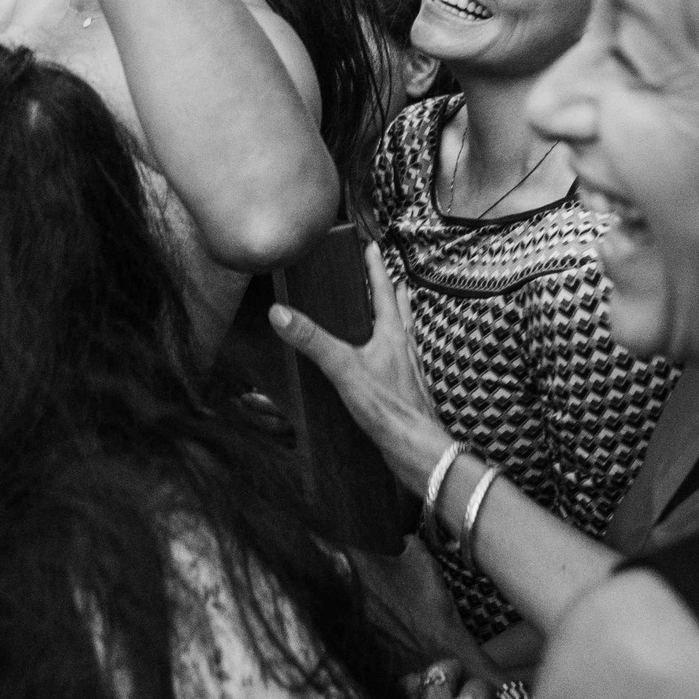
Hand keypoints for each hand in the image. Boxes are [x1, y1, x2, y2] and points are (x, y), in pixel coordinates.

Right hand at [271, 242, 452, 492]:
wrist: (417, 450)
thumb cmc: (389, 408)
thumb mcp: (344, 369)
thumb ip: (313, 341)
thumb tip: (280, 313)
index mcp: (392, 336)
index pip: (384, 292)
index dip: (377, 269)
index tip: (372, 248)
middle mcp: (405, 350)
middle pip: (400, 313)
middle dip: (392, 294)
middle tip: (389, 278)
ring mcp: (408, 373)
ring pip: (403, 338)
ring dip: (396, 323)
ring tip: (391, 316)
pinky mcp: (407, 394)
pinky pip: (400, 365)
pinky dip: (393, 355)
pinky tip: (385, 367)